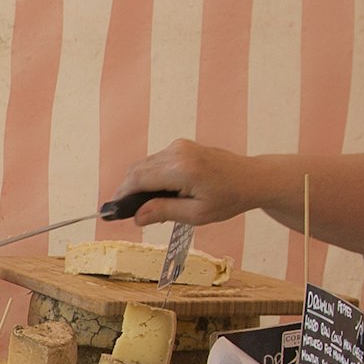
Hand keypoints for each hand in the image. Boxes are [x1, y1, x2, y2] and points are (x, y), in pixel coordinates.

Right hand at [104, 139, 269, 231]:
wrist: (252, 178)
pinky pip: (155, 161)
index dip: (122, 196)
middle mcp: (177, 152)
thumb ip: (164, 212)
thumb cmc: (229, 199)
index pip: (138, 180)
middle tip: (126, 213)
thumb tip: (137, 217)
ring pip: (144, 164)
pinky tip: (158, 193)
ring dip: (139, 184)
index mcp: (182, 170)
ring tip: (145, 206)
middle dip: (127, 191)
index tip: (112, 211)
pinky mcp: (181, 146)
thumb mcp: (197, 214)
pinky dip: (150, 176)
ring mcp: (179, 146)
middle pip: (137, 170)